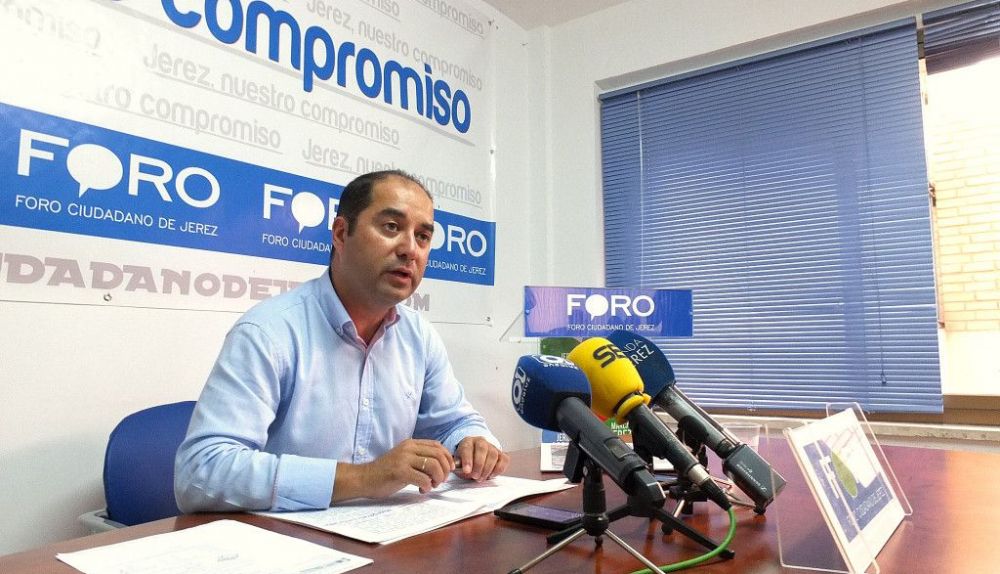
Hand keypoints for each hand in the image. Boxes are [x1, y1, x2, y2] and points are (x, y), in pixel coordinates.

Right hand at [332, 439, 454, 501]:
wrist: (364, 479)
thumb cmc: (386, 472)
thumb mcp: (404, 460)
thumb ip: (420, 459)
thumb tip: (442, 465)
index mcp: (411, 444)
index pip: (437, 446)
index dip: (448, 458)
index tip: (449, 470)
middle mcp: (408, 449)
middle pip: (438, 455)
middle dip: (445, 470)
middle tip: (440, 481)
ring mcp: (404, 459)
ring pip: (433, 466)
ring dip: (437, 478)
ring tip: (431, 485)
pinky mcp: (400, 472)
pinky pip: (423, 478)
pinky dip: (427, 486)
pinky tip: (422, 490)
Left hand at [454, 436, 509, 481]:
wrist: (475, 455)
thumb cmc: (466, 460)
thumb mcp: (458, 462)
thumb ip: (458, 466)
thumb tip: (459, 469)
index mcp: (468, 442)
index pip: (467, 448)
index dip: (467, 460)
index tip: (466, 471)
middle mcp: (481, 442)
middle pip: (482, 449)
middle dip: (479, 465)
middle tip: (475, 477)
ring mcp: (492, 447)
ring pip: (493, 454)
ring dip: (488, 468)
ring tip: (481, 478)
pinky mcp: (501, 453)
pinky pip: (504, 459)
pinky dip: (499, 468)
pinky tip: (491, 475)